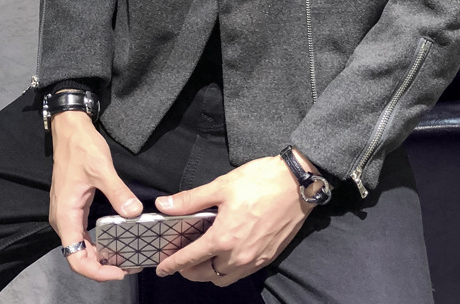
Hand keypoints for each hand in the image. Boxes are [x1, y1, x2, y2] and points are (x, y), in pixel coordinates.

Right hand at [49, 110, 143, 280]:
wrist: (70, 130)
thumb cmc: (82, 148)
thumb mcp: (102, 169)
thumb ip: (117, 193)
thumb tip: (134, 213)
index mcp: (65, 216)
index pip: (76, 258)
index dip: (97, 271)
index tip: (120, 272)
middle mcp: (63, 220)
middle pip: (79, 256)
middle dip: (103, 266)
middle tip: (130, 265)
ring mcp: (67, 214)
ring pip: (81, 246)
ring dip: (101, 255)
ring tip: (126, 257)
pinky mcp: (74, 207)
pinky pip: (84, 233)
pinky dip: (98, 241)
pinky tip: (116, 239)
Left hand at [154, 150, 320, 285]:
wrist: (297, 183)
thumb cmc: (260, 181)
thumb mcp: (222, 186)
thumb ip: (191, 199)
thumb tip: (164, 205)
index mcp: (223, 238)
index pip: (190, 259)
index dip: (172, 264)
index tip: (162, 269)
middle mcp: (238, 256)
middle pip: (206, 275)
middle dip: (189, 271)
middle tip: (181, 260)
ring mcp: (255, 259)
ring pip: (224, 279)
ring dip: (210, 273)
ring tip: (204, 258)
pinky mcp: (268, 257)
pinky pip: (242, 273)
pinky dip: (229, 270)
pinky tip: (228, 253)